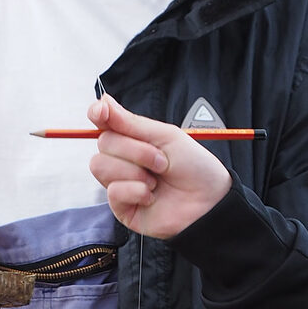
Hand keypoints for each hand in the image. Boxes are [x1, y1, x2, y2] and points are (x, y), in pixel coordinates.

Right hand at [86, 95, 231, 236]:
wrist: (209, 201)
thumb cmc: (193, 167)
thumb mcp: (166, 136)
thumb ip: (131, 122)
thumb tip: (102, 101)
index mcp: (133, 139)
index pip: (103, 122)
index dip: (98, 114)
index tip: (102, 112)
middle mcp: (122, 159)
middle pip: (103, 143)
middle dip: (135, 151)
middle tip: (161, 161)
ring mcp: (120, 183)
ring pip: (101, 166)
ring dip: (134, 171)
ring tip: (156, 180)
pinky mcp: (122, 207)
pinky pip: (113, 191)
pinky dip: (136, 191)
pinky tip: (152, 196)